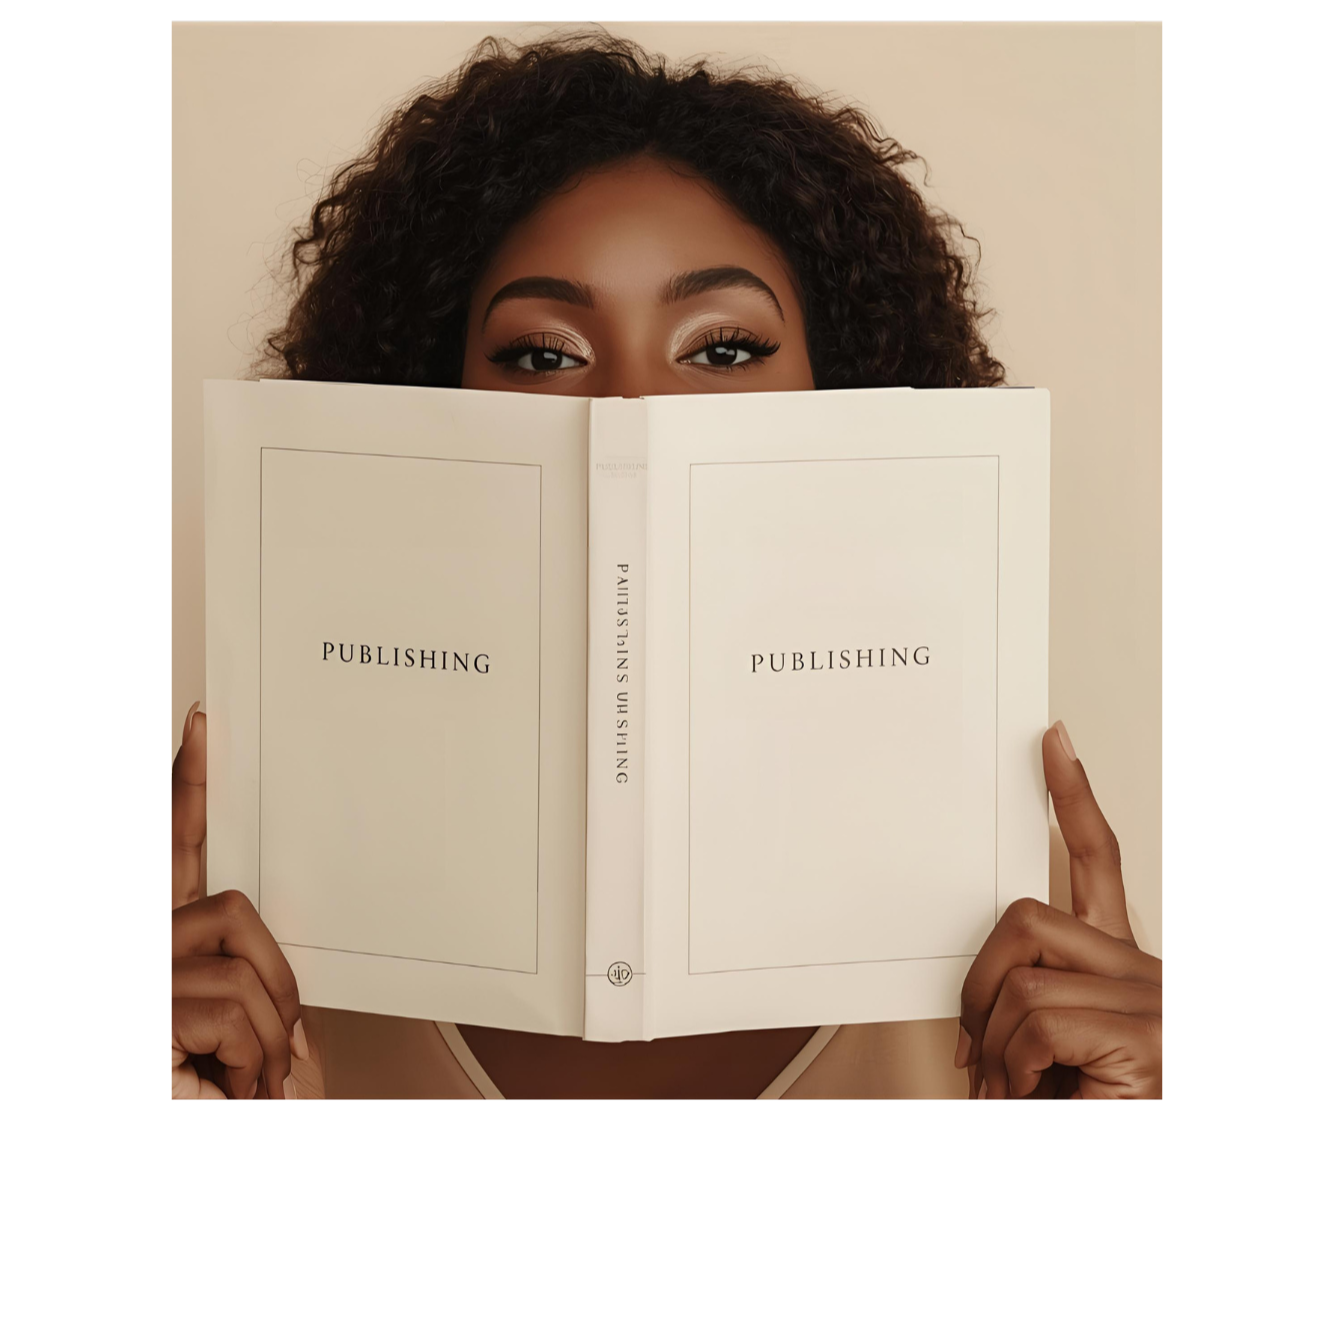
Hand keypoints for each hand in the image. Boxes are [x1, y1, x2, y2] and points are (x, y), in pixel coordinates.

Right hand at [171, 702, 310, 1099]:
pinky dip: (252, 1058)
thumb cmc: (241, 1102)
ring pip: (243, 966)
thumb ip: (263, 978)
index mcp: (177, 943)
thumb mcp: (266, 1033)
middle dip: (275, 980)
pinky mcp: (150, 1006)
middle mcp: (152, 946)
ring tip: (249, 1084)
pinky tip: (230, 1090)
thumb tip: (280, 954)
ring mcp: (149, 975)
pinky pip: (234, 1007)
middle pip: (233, 907)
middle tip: (277, 1049)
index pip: (182, 849)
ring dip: (267, 1036)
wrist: (230, 1135)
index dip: (190, 787)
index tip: (203, 724)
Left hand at [954, 721, 1163, 1099]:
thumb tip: (974, 1011)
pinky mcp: (1148, 1039)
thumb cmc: (1080, 1100)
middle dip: (978, 981)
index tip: (1053, 741)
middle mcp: (1148, 973)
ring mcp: (1154, 1005)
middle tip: (974, 1044)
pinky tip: (1033, 1093)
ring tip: (1012, 1089)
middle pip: (1027, 917)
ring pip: (1022, 980)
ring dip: (994, 1046)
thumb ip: (1024, 1006)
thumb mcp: (1046, 1049)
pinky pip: (1038, 1022)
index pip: (1098, 861)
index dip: (1074, 798)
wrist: (1113, 1133)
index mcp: (1120, 968)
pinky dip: (1015, 1067)